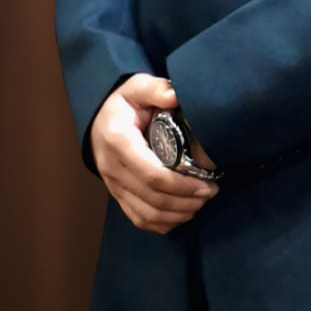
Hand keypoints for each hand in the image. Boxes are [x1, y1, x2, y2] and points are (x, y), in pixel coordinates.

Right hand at [90, 73, 218, 234]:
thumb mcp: (136, 87)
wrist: (99, 120)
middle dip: (186, 201)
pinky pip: (139, 219)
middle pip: (153, 198)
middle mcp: (112, 168)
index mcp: (118, 141)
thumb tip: (175, 96)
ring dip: (178, 214)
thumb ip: (155, 89)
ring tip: (200, 203)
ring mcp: (113, 186)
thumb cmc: (123, 104)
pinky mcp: (117, 196)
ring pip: (147, 214)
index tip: (207, 184)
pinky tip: (182, 214)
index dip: (182, 185)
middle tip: (211, 192)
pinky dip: (163, 223)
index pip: (151, 174)